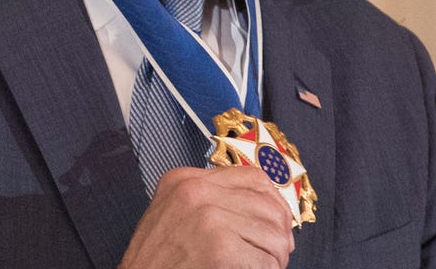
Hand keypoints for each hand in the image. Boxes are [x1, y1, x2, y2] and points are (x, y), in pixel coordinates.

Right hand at [120, 166, 295, 268]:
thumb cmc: (155, 262)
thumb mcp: (174, 216)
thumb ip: (210, 202)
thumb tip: (266, 207)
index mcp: (184, 180)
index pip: (251, 176)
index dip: (274, 201)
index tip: (279, 222)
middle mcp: (195, 191)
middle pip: (266, 204)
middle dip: (279, 233)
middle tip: (276, 254)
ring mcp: (206, 216)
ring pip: (271, 233)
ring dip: (274, 257)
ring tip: (265, 266)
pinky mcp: (217, 246)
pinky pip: (263, 261)